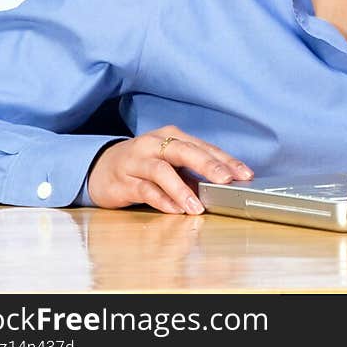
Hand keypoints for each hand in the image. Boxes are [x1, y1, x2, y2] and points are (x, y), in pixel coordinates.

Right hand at [87, 125, 253, 213]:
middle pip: (184, 151)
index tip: (245, 174)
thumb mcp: (170, 162)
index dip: (225, 160)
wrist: (102, 167)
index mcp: (172, 137)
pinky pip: (144, 190)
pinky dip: (161, 200)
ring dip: (182, 189)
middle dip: (207, 165)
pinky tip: (175, 210)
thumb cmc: (143, 164)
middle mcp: (155, 144)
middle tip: (226, 180)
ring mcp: (137, 161)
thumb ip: (192, 171)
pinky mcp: (123, 181)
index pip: (203, 146)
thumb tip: (223, 185)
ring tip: (197, 207)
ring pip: (162, 171)